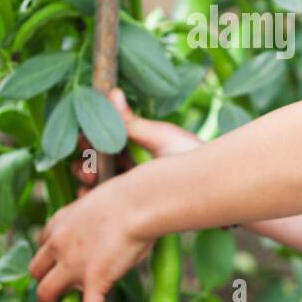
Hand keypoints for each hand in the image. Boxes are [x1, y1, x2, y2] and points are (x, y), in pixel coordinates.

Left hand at [32, 87, 198, 301]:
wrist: (156, 192)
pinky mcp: (93, 278)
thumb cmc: (156, 169)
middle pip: (38, 265)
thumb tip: (115, 92)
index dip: (49, 249)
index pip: (47, 234)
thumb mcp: (138, 144)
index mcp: (71, 209)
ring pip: (49, 292)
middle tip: (53, 298)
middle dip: (43, 282)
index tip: (55, 259)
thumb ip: (126, 126)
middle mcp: (63, 236)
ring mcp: (74, 259)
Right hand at [70, 86, 201, 196]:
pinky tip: (90, 198)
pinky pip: (103, 206)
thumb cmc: (193, 160)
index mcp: (135, 146)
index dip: (90, 138)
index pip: (102, 139)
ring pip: (95, 183)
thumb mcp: (162, 139)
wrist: (216, 192)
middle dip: (85, 162)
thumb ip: (133, 123)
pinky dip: (91, 201)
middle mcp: (129, 166)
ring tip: (92, 180)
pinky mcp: (130, 208)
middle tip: (90, 167)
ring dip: (86, 179)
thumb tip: (113, 92)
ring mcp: (128, 188)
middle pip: (94, 161)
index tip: (86, 140)